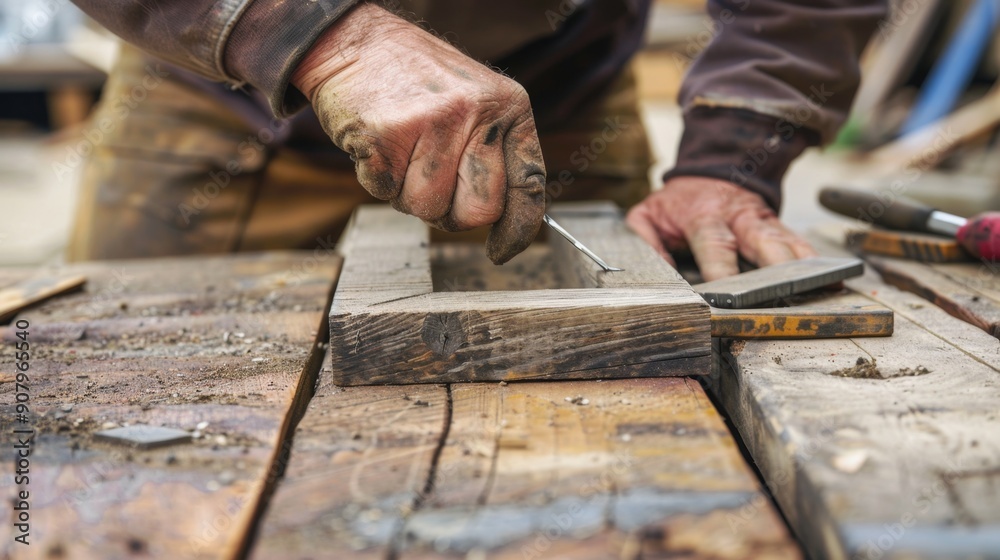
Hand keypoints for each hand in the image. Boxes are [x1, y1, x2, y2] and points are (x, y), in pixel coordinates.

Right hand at [292, 4, 545, 263]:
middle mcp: (477, 114)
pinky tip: (379, 142)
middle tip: (431, 182)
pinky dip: (376, 178)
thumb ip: (493, 152)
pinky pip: (385, 193)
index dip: (518, 228)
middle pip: (478, 212)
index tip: (502, 250)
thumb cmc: (416, 82)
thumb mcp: (475, 102)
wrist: (354, 42)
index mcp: (509, 107)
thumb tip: (504, 221)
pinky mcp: (387, 135)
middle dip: (451, 213)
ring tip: (402, 150)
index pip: (529, 183)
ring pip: (427, 208)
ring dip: (406, 192)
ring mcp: (433, 124)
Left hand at [626, 177, 816, 280]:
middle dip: (773, 270)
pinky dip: (817, 263)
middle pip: (761, 244)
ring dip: (803, 267)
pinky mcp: (779, 228)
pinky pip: (801, 244)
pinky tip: (834, 279)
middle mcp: (739, 218)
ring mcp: (763, 222)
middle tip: (780, 296)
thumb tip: (656, 276)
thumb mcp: (647, 216)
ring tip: (821, 287)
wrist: (712, 168)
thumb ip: (646, 244)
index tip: (724, 297)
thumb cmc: (676, 203)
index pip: (714, 245)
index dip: (721, 271)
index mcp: (704, 216)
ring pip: (787, 243)